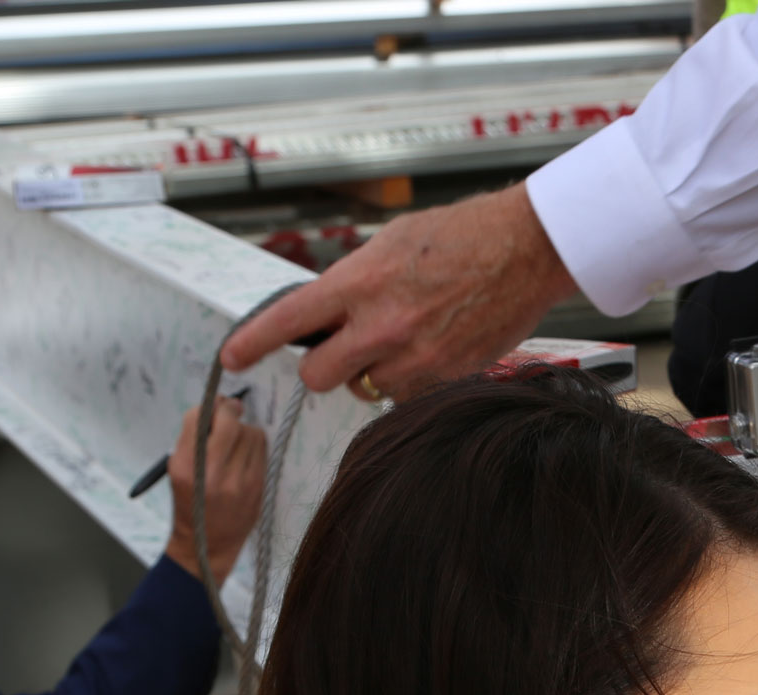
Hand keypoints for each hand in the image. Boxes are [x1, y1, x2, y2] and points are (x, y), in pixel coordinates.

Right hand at [162, 396, 265, 589]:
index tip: (213, 406)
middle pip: (229, 421)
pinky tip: (244, 453)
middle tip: (229, 410)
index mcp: (185, 467)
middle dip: (229, 410)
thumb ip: (193, 437)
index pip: (198, 418)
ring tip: (234, 442)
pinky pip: (262, 448)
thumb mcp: (178, 469)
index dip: (208, 406)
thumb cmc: (190, 500)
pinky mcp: (257, 487)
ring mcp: (238, 482)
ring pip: (250, 432)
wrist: (206, 545)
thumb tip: (219, 403)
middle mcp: (211, 474)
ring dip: (243, 428)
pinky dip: (254, 443)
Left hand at [217, 182, 576, 398]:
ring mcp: (416, 357)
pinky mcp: (446, 377)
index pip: (289, 320)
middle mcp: (382, 325)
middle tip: (338, 350)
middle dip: (323, 367)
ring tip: (401, 341)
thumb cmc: (462, 236)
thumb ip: (354, 280)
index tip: (231, 355)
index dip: (252, 342)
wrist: (526, 248)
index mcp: (361, 282)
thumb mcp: (392, 242)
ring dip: (372, 374)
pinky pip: (407, 396)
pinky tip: (431, 349)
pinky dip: (410, 381)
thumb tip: (327, 309)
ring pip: (366, 391)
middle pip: (319, 376)